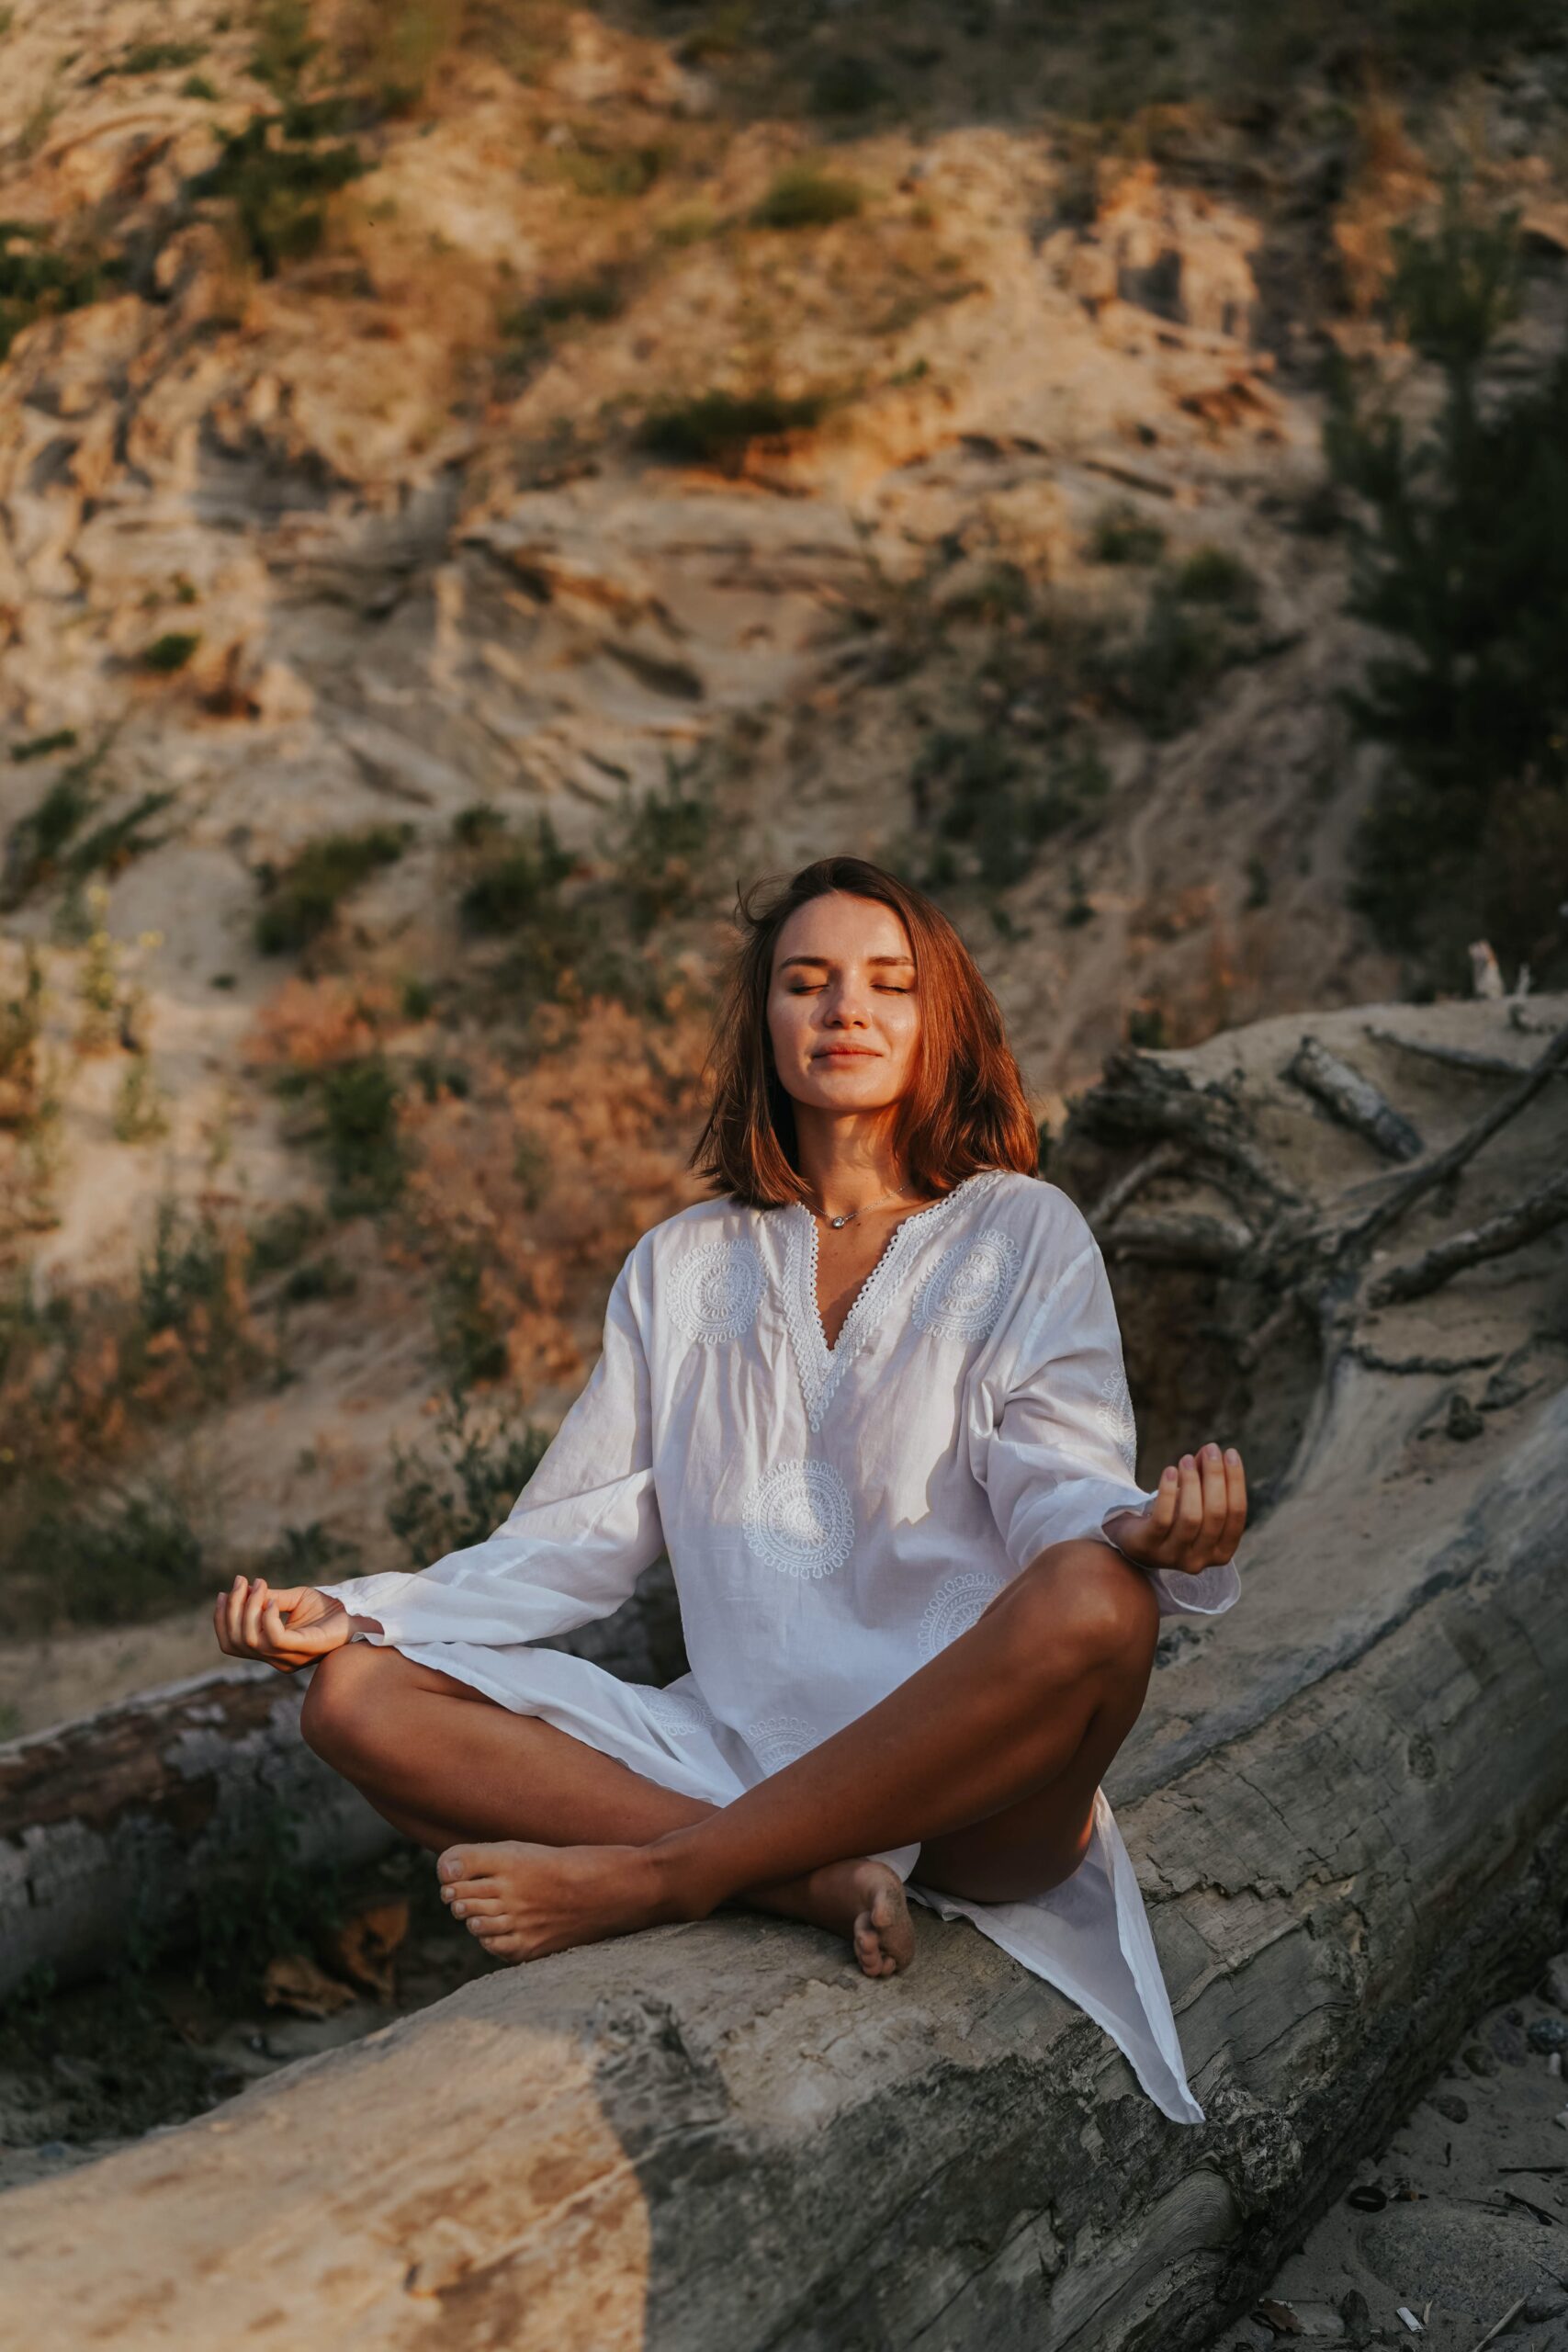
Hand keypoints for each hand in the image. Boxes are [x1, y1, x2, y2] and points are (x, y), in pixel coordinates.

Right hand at [212, 1576, 355, 1673]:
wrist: (357, 1613)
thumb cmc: (327, 1608)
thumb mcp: (292, 1599)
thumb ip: (268, 1598)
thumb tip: (244, 1590)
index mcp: (270, 1651)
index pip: (232, 1645)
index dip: (222, 1621)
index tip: (223, 1594)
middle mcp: (276, 1659)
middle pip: (237, 1642)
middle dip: (232, 1610)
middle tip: (240, 1582)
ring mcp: (288, 1657)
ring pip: (250, 1639)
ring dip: (248, 1608)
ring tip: (257, 1585)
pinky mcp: (302, 1649)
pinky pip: (273, 1637)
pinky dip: (267, 1616)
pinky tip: (273, 1600)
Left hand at [1101, 1441, 1246, 1575]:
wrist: (1131, 1541)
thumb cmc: (1171, 1518)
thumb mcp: (1193, 1500)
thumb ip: (1205, 1478)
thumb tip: (1211, 1450)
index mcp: (1222, 1551)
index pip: (1236, 1514)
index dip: (1236, 1481)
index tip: (1230, 1453)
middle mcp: (1201, 1560)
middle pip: (1216, 1514)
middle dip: (1215, 1477)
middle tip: (1210, 1450)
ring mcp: (1174, 1557)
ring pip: (1191, 1517)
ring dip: (1191, 1482)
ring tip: (1186, 1459)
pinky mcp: (1148, 1548)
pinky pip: (1163, 1519)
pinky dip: (1168, 1492)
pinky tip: (1169, 1471)